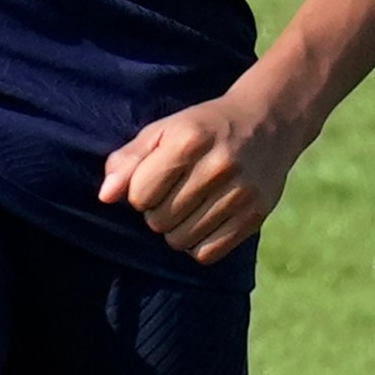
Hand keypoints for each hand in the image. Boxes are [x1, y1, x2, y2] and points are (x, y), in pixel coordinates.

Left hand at [99, 89, 311, 265]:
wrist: (269, 121)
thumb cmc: (205, 127)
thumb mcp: (165, 130)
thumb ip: (129, 159)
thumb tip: (105, 196)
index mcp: (189, 140)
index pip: (139, 195)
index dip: (140, 191)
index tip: (156, 179)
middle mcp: (218, 166)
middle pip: (159, 221)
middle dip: (158, 211)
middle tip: (175, 192)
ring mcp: (240, 192)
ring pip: (181, 240)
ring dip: (177, 229)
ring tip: (190, 206)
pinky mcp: (256, 215)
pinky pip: (208, 253)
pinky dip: (199, 244)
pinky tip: (205, 221)